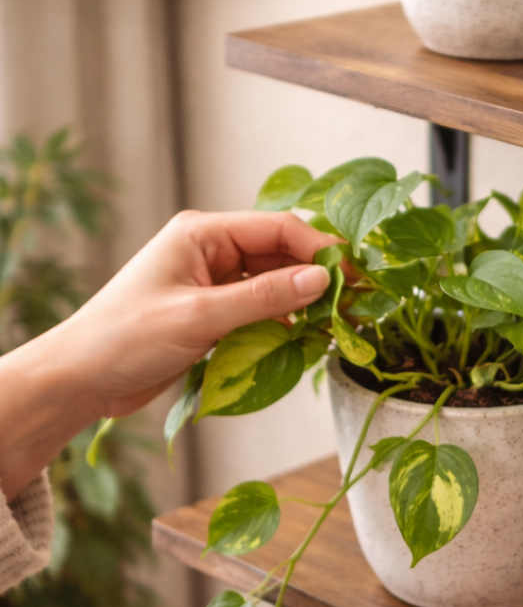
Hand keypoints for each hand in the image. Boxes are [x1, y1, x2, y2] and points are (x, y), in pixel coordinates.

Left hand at [56, 210, 338, 417]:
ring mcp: (213, 283)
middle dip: (318, 278)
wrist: (82, 377)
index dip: (320, 250)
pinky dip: (284, 323)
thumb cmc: (127, 337)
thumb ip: (264, 297)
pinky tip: (304, 339)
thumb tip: (321, 280)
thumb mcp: (201, 316)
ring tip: (335, 326)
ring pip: (275, 284)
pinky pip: (262, 310)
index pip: (278, 229)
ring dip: (303, 303)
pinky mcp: (214, 313)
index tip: (355, 277)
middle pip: (281, 254)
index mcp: (203, 233)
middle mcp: (211, 251)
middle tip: (355, 304)